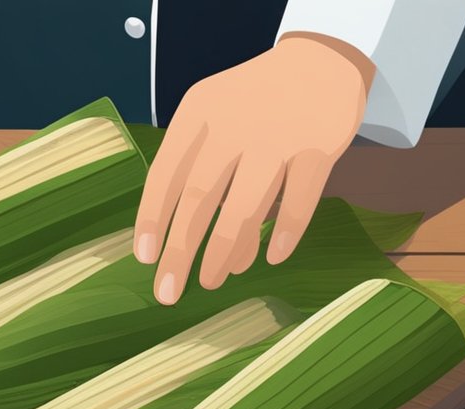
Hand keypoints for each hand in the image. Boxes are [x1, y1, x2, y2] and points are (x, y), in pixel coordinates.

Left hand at [134, 33, 374, 303]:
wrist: (319, 60)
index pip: (166, 173)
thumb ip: (197, 170)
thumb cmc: (254, 104)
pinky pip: (298, 203)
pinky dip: (284, 234)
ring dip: (225, 251)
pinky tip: (272, 258)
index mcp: (198, 113)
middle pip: (200, 198)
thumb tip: (184, 242)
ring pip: (246, 207)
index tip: (145, 259)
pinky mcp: (319, 148)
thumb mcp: (213, 117)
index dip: (152, 219)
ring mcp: (278, 136)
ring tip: (211, 281)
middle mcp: (234, 124)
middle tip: (168, 292)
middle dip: (180, 251)